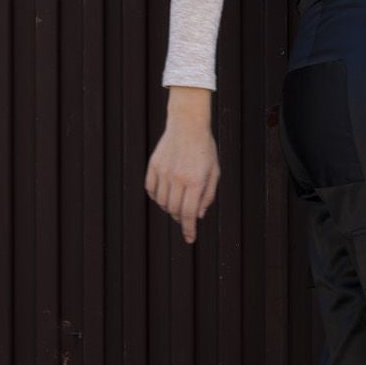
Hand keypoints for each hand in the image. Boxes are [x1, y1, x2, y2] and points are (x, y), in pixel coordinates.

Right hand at [145, 120, 219, 244]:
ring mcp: (164, 171)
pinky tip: (165, 194)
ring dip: (170, 208)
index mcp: (196, 181)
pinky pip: (151, 190)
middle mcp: (178, 178)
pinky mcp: (154, 166)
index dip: (188, 229)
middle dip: (180, 218)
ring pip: (162, 202)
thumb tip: (197, 215)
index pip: (189, 213)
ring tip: (178, 201)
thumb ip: (208, 195)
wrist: (188, 125)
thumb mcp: (214, 172)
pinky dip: (158, 197)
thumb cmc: (205, 149)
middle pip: (174, 210)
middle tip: (185, 216)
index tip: (189, 239)